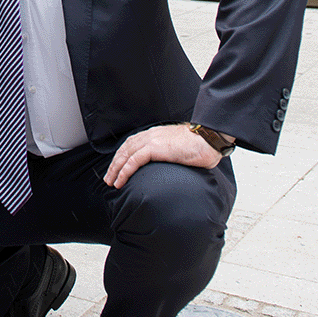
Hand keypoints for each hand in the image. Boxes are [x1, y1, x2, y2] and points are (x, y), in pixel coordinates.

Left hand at [104, 123, 222, 189]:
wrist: (208, 139)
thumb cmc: (199, 145)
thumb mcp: (178, 148)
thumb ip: (169, 152)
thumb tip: (168, 163)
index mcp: (155, 134)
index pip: (131, 144)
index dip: (122, 156)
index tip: (116, 167)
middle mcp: (150, 135)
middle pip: (125, 149)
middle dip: (115, 164)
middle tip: (109, 177)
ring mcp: (151, 140)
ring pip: (125, 155)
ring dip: (116, 169)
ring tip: (112, 182)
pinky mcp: (154, 148)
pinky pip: (133, 161)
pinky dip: (124, 171)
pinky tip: (120, 180)